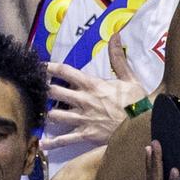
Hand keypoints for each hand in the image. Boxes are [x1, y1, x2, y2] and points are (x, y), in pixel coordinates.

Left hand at [42, 35, 147, 150]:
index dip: (50, 67)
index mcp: (92, 85)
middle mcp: (83, 100)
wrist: (144, 124)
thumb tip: (116, 35)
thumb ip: (118, 57)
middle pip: (54, 93)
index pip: (65, 72)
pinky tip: (43, 143)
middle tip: (35, 89)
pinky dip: (53, 142)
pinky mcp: (86, 135)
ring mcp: (83, 119)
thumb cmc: (138, 101)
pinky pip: (66, 139)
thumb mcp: (129, 77)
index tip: (39, 66)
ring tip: (37, 112)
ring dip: (45, 113)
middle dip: (43, 90)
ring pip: (55, 116)